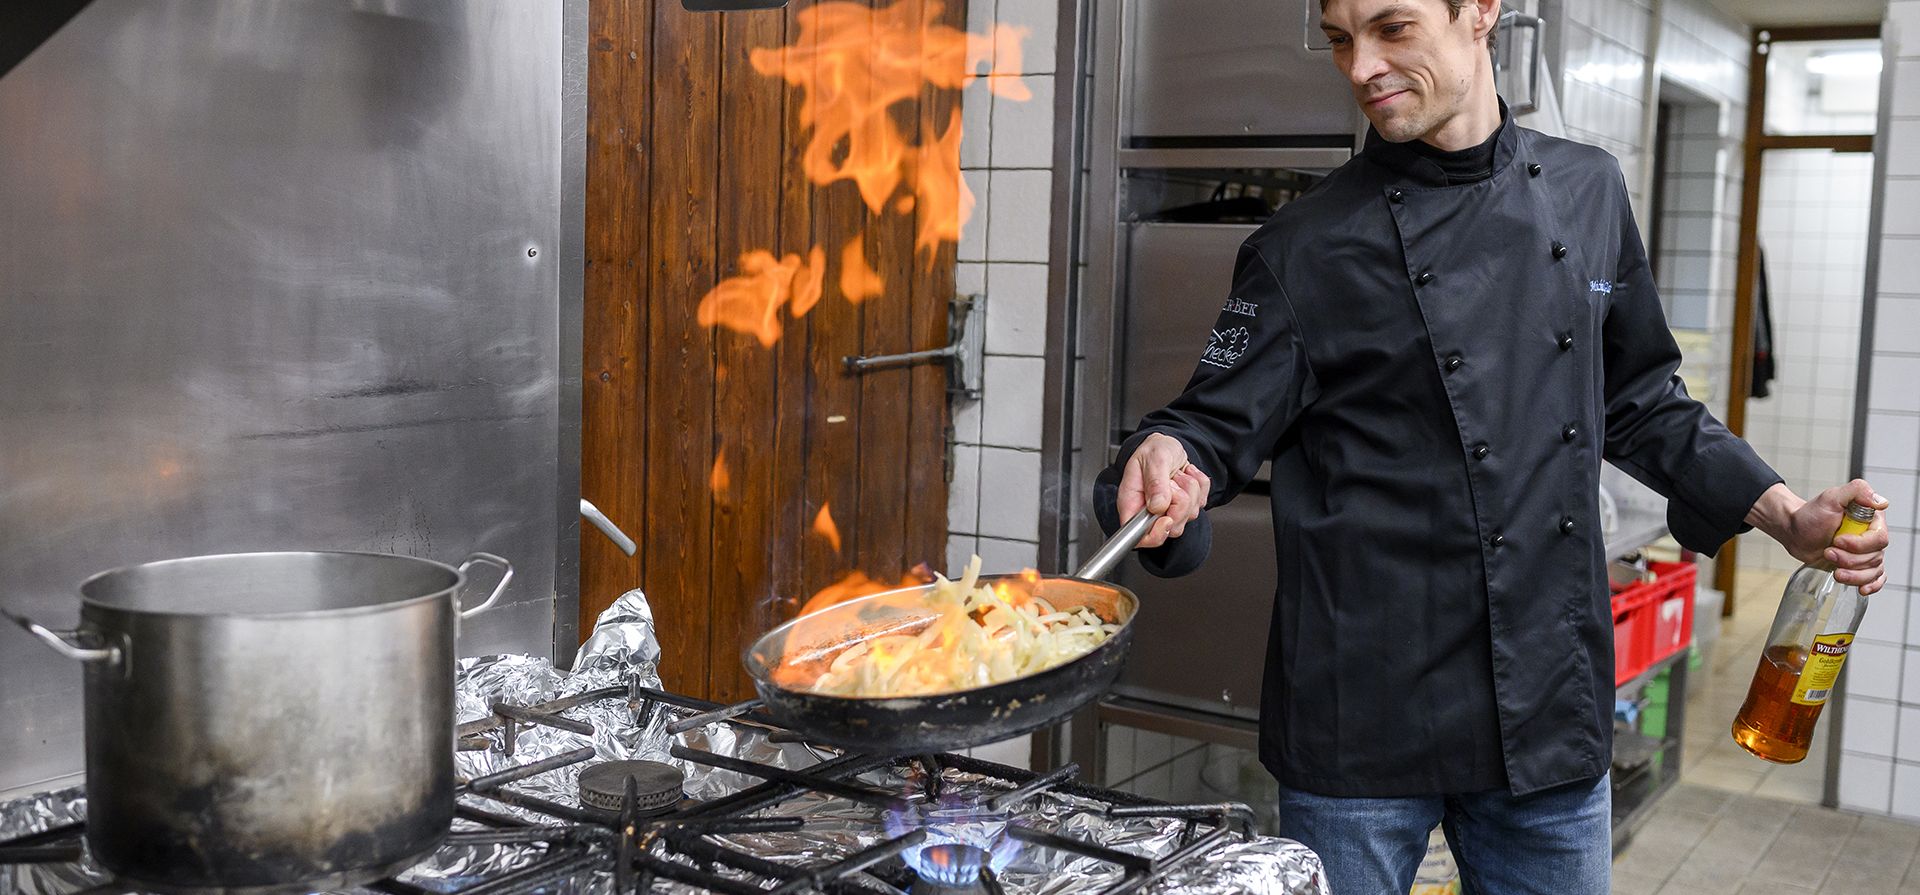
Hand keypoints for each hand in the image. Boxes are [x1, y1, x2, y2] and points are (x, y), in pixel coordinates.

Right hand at [1117, 433, 1210, 547]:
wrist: (1168, 444)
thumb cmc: (1154, 450)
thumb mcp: (1153, 458)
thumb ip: (1155, 482)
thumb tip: (1157, 506)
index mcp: (1132, 503)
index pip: (1139, 537)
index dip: (1156, 533)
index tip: (1166, 519)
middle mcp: (1149, 511)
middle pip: (1172, 528)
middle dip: (1180, 504)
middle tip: (1172, 482)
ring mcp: (1168, 511)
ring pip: (1189, 516)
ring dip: (1190, 490)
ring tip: (1177, 475)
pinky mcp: (1185, 507)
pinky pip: (1201, 504)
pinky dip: (1200, 487)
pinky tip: (1186, 475)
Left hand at [1747, 480, 1890, 593]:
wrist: (1795, 531)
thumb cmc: (1811, 514)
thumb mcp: (1831, 497)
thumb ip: (1857, 491)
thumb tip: (1881, 503)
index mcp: (1872, 520)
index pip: (1879, 539)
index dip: (1859, 544)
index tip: (1837, 540)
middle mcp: (1872, 537)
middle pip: (1875, 557)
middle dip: (1850, 559)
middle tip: (1828, 552)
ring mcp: (1866, 553)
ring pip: (1873, 571)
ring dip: (1853, 574)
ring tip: (1833, 568)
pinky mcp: (1858, 566)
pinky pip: (1875, 578)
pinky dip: (1872, 585)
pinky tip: (1862, 589)